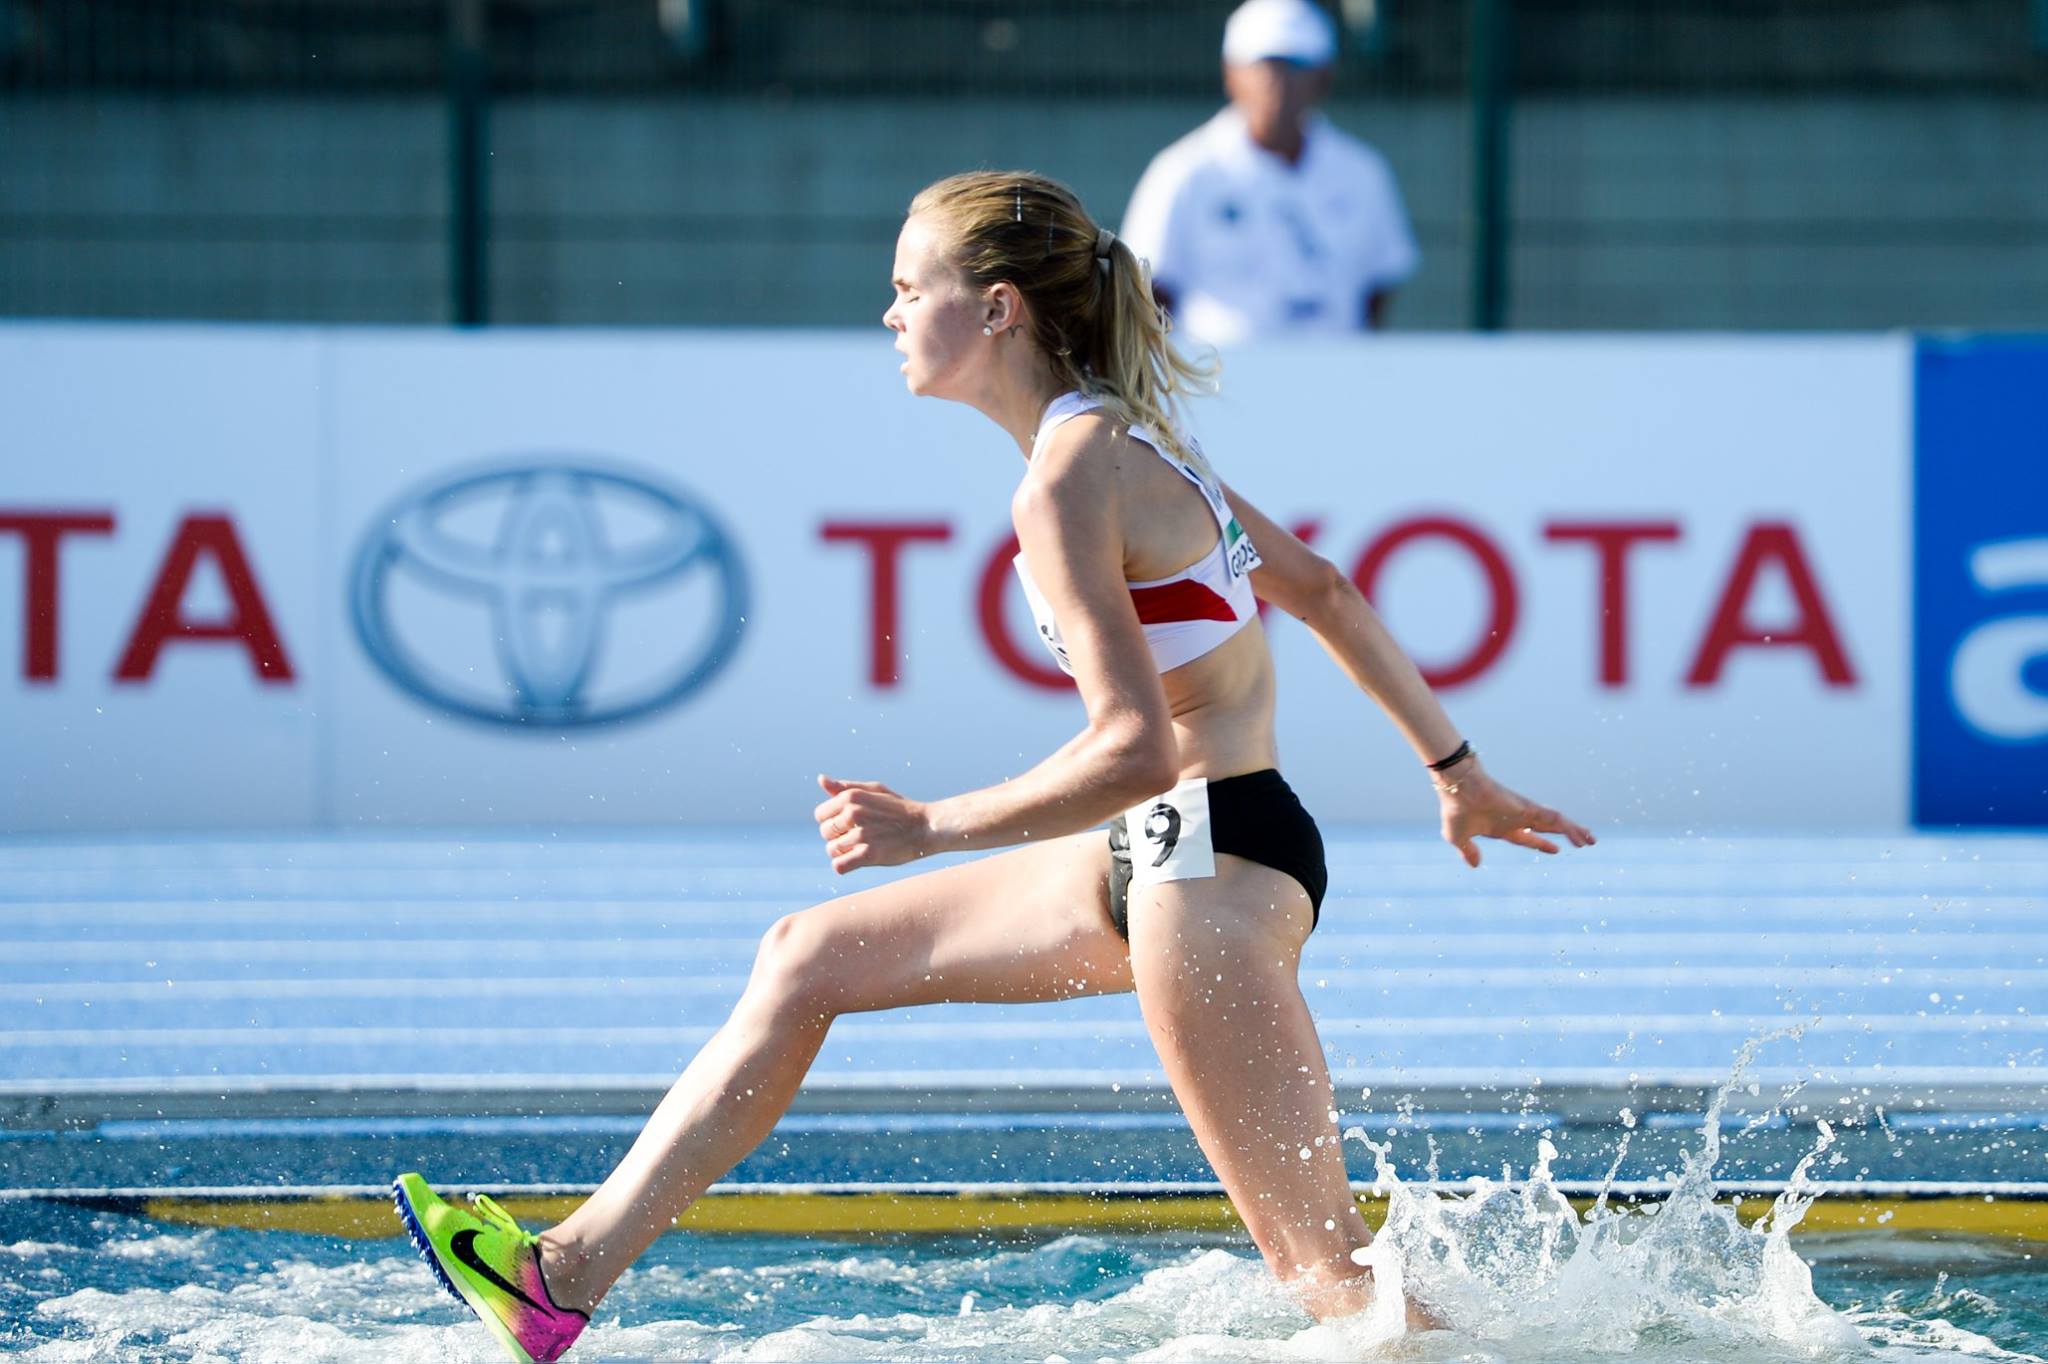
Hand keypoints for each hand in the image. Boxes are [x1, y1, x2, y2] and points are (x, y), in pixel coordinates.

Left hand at [813, 774, 931, 873]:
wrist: (926, 827)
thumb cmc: (899, 808)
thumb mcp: (874, 790)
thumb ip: (846, 787)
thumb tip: (821, 779)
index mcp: (851, 796)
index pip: (820, 815)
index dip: (832, 821)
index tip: (849, 824)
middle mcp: (853, 813)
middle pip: (825, 833)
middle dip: (838, 837)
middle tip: (860, 836)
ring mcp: (861, 834)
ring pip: (832, 851)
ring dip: (845, 852)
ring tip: (864, 846)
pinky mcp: (869, 854)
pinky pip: (839, 866)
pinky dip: (846, 866)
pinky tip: (859, 860)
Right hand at [1434, 759, 1594, 867]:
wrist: (1458, 790)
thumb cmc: (1456, 810)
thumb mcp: (1458, 837)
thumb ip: (1467, 851)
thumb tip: (1475, 865)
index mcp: (1502, 827)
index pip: (1527, 837)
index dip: (1540, 843)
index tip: (1556, 849)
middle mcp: (1516, 819)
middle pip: (1547, 828)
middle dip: (1564, 835)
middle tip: (1582, 842)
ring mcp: (1525, 813)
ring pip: (1556, 824)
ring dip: (1574, 832)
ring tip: (1591, 841)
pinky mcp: (1530, 809)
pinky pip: (1556, 821)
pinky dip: (1570, 829)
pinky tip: (1582, 837)